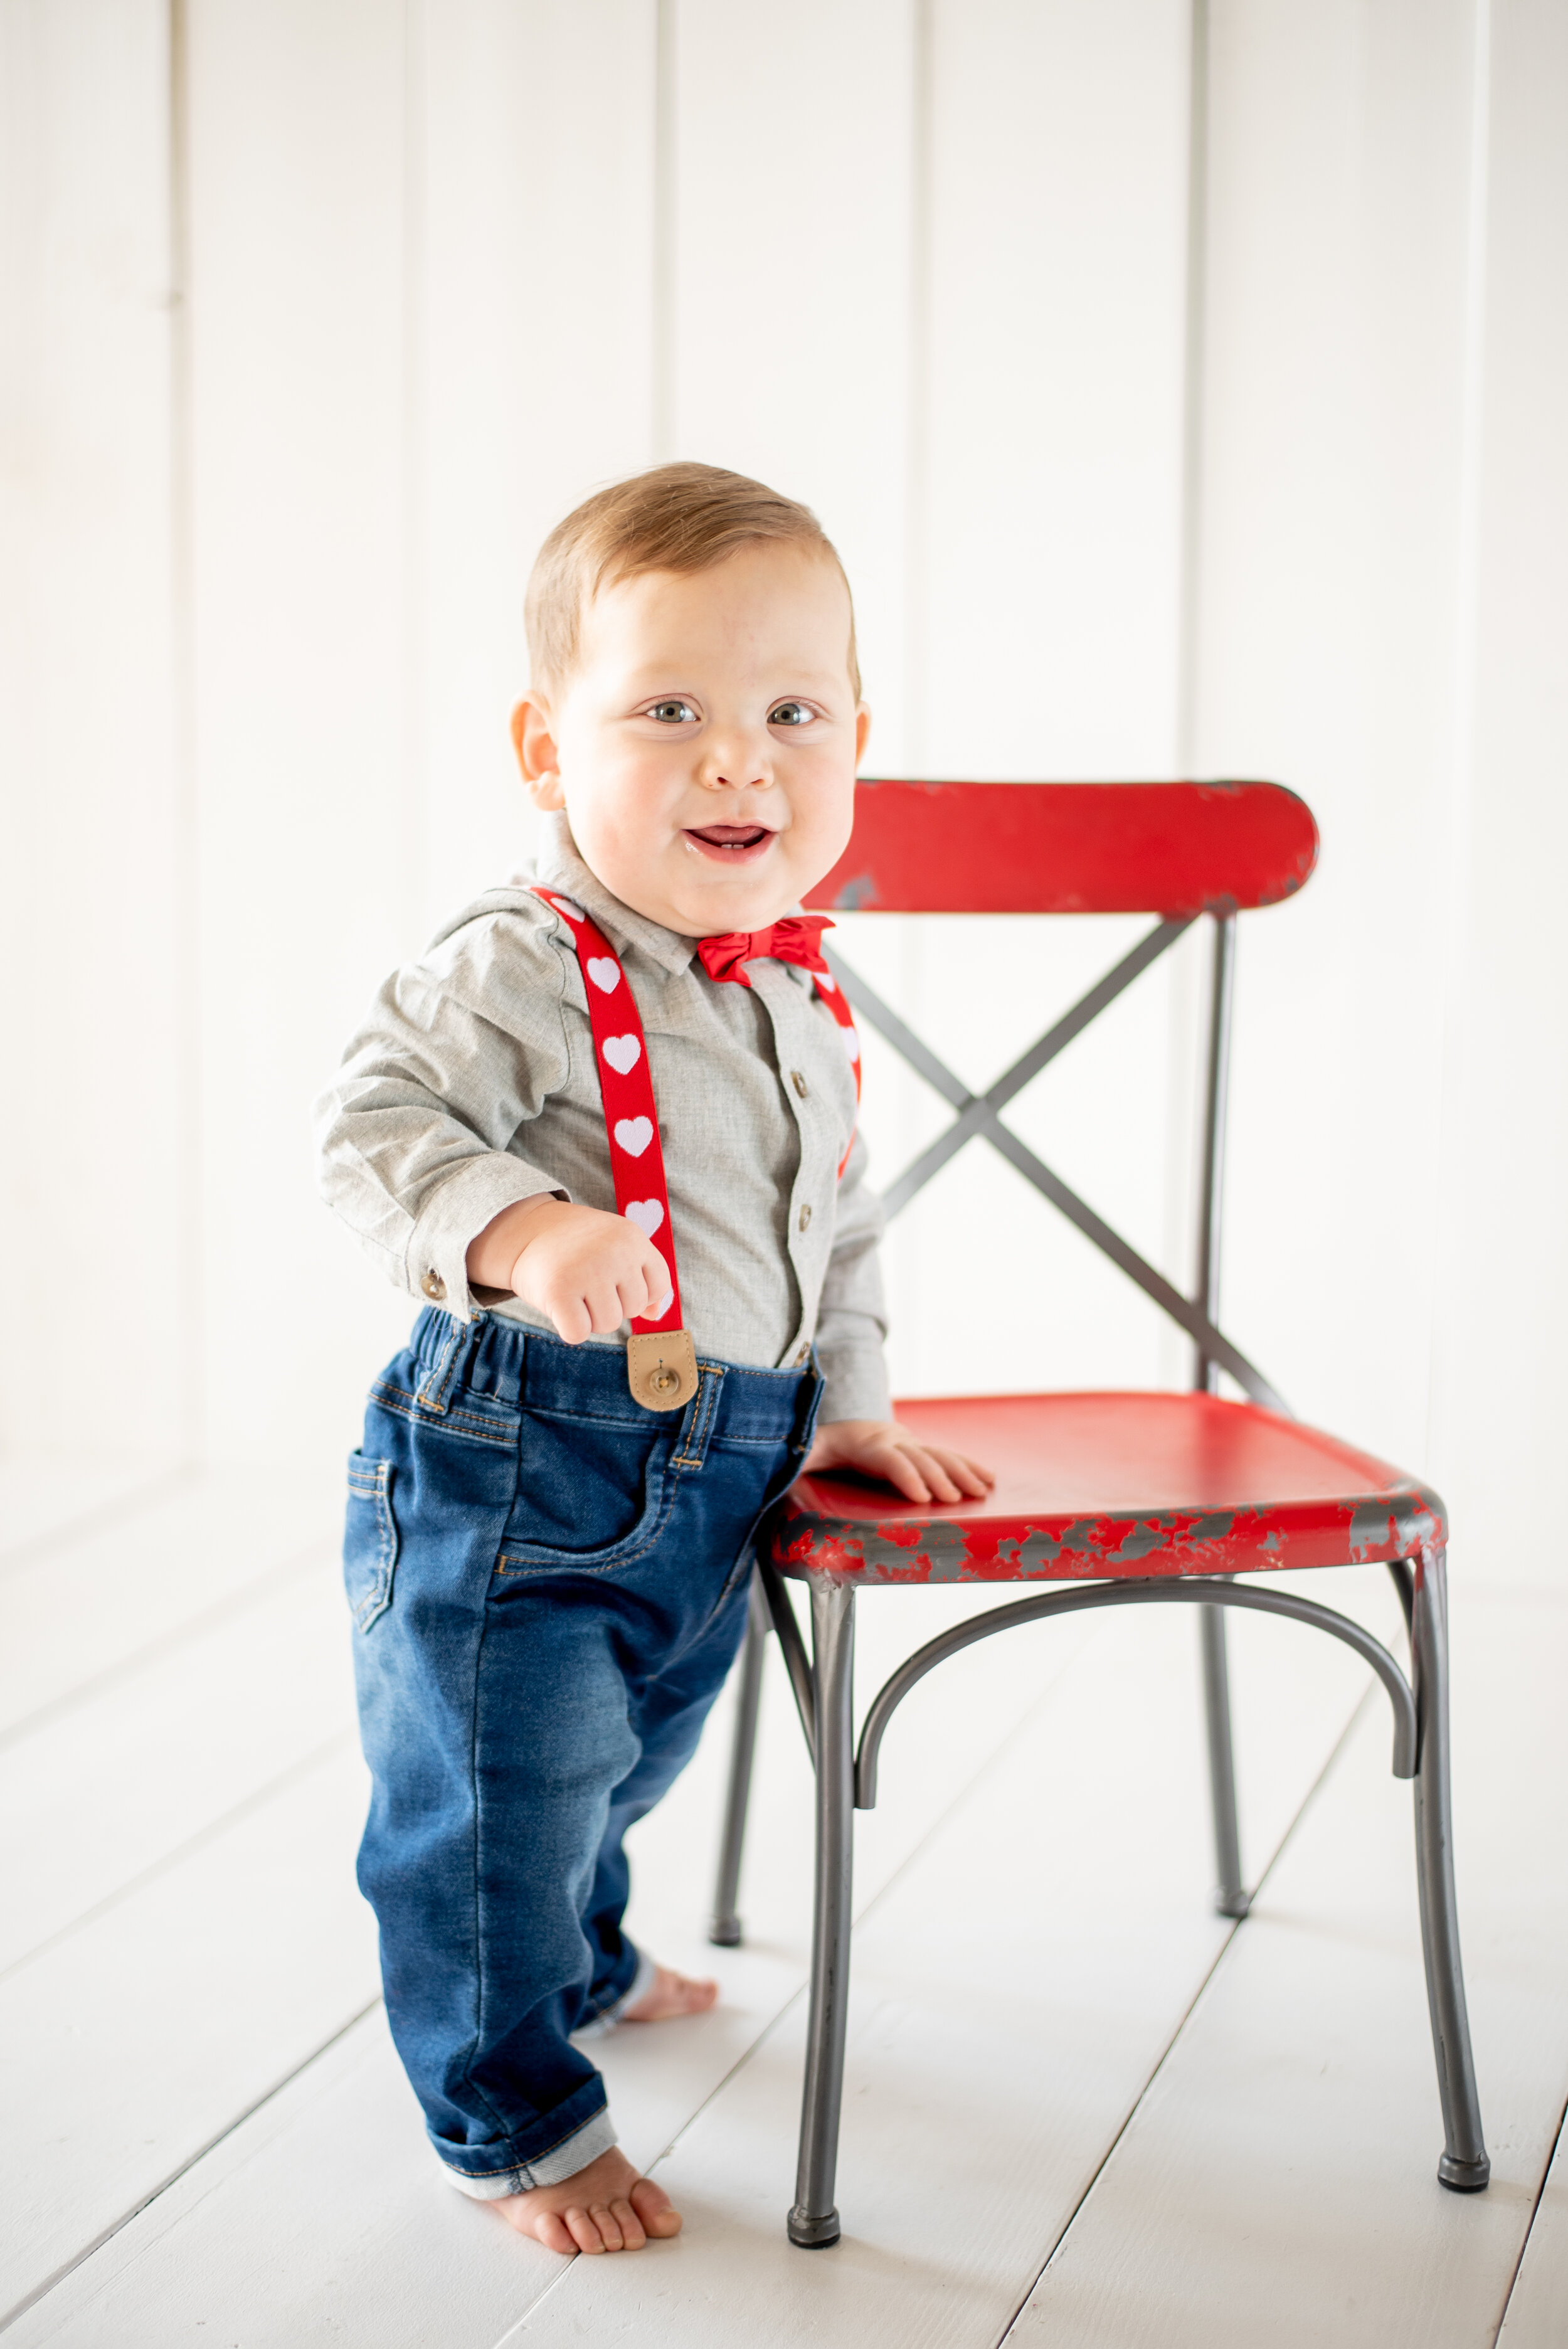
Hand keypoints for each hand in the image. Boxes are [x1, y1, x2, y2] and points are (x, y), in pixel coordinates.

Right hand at [465, 1196, 670, 1343]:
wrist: (525, 1230)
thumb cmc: (576, 1245)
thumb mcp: (616, 1246)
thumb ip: (641, 1276)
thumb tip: (655, 1315)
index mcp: (632, 1237)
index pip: (658, 1286)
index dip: (639, 1292)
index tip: (615, 1280)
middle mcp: (613, 1252)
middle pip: (632, 1309)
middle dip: (611, 1304)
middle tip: (586, 1281)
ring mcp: (586, 1271)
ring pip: (608, 1325)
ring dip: (590, 1317)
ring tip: (574, 1290)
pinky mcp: (559, 1291)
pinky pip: (579, 1333)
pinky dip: (569, 1328)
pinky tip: (560, 1305)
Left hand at [802, 1418, 994, 1505]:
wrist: (833, 1429)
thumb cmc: (814, 1448)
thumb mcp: (800, 1453)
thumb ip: (797, 1460)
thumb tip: (786, 1467)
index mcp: (861, 1442)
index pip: (887, 1458)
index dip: (905, 1475)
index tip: (922, 1496)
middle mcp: (889, 1439)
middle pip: (918, 1455)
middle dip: (938, 1476)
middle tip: (955, 1499)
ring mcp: (907, 1443)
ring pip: (937, 1454)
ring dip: (961, 1471)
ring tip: (982, 1489)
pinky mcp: (917, 1451)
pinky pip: (945, 1456)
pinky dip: (968, 1466)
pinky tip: (988, 1479)